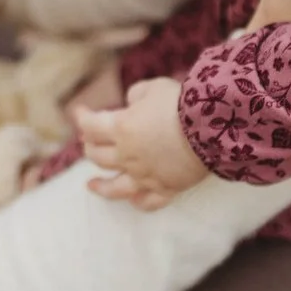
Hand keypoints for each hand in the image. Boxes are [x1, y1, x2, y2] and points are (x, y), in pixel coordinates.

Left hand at [79, 78, 208, 208]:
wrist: (211, 128)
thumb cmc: (180, 103)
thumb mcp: (153, 88)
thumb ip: (136, 94)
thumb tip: (131, 103)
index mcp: (121, 129)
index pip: (90, 125)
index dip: (81, 117)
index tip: (79, 111)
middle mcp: (128, 156)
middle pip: (98, 156)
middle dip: (90, 146)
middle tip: (89, 141)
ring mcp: (145, 176)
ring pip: (115, 187)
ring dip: (100, 186)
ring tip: (90, 185)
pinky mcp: (166, 188)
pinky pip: (148, 202)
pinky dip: (138, 202)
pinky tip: (132, 200)